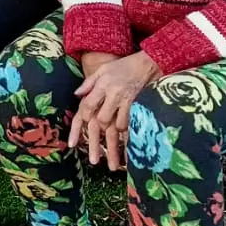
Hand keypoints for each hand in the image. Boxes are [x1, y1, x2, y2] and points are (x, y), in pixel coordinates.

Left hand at [68, 51, 160, 169]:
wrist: (149, 62)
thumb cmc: (124, 66)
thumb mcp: (103, 69)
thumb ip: (89, 83)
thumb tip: (77, 95)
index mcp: (101, 86)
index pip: (86, 107)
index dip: (80, 125)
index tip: (75, 143)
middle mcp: (112, 95)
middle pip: (100, 121)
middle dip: (96, 142)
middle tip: (94, 160)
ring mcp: (127, 101)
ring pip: (117, 127)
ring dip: (114, 144)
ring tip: (114, 163)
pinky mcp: (140, 106)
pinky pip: (133, 126)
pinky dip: (130, 140)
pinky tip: (129, 155)